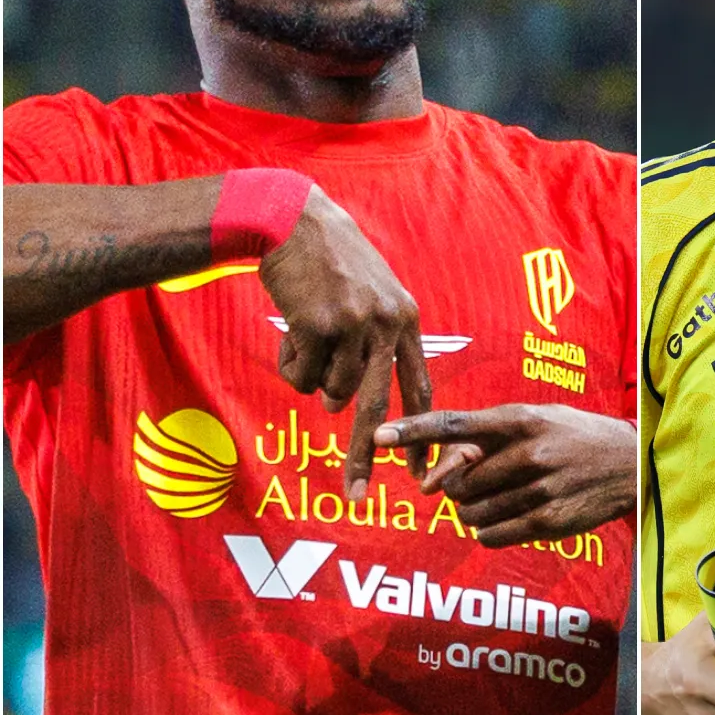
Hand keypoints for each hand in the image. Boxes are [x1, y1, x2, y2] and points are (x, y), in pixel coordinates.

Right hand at [258, 186, 431, 498]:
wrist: (291, 219)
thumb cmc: (326, 260)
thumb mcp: (368, 294)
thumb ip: (370, 346)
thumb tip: (340, 407)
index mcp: (406, 319)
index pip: (420, 388)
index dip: (422, 434)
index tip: (426, 473)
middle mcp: (386, 325)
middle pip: (377, 407)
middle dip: (366, 455)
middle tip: (358, 495)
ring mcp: (353, 326)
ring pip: (328, 391)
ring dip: (309, 376)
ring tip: (303, 337)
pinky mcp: (318, 326)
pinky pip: (300, 376)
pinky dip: (289, 361)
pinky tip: (289, 326)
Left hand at [371, 404, 635, 546]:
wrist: (631, 464)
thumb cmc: (571, 436)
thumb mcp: (535, 418)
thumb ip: (487, 436)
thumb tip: (439, 469)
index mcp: (519, 419)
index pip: (454, 423)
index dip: (412, 430)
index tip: (378, 435)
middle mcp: (526, 453)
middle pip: (455, 481)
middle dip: (455, 485)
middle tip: (477, 480)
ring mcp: (538, 490)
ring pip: (469, 512)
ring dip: (472, 509)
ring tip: (500, 496)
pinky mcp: (548, 521)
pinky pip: (490, 535)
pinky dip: (488, 529)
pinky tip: (509, 515)